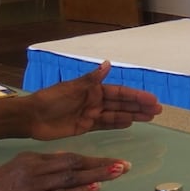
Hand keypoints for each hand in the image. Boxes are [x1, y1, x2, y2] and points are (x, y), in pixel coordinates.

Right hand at [0, 151, 129, 190]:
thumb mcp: (17, 169)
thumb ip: (41, 168)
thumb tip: (65, 167)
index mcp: (32, 158)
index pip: (68, 156)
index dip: (92, 159)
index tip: (113, 161)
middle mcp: (35, 168)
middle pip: (74, 163)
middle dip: (101, 164)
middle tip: (124, 165)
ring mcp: (33, 185)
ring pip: (70, 177)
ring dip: (96, 175)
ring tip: (117, 173)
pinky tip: (94, 188)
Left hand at [26, 64, 161, 140]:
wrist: (31, 117)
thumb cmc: (50, 99)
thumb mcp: (72, 87)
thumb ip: (92, 79)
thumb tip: (108, 63)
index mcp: (92, 88)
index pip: (120, 92)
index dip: (136, 96)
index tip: (152, 99)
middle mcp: (95, 100)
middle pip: (122, 103)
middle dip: (139, 106)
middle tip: (158, 110)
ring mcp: (91, 114)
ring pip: (117, 114)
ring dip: (133, 115)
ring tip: (150, 117)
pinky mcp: (85, 127)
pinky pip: (105, 124)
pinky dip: (118, 123)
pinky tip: (130, 123)